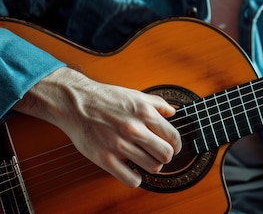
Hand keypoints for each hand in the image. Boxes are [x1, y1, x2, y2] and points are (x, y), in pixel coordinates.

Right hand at [14, 67, 181, 186]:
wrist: (75, 102)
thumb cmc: (105, 98)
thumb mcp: (136, 95)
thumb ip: (157, 104)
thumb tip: (172, 112)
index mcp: (144, 113)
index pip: (173, 137)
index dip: (176, 145)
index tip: (173, 147)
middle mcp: (134, 129)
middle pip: (165, 154)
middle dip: (166, 156)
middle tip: (160, 155)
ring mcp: (119, 145)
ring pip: (152, 167)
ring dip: (153, 166)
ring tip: (146, 161)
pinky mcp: (105, 158)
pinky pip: (131, 179)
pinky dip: (136, 178)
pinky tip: (132, 170)